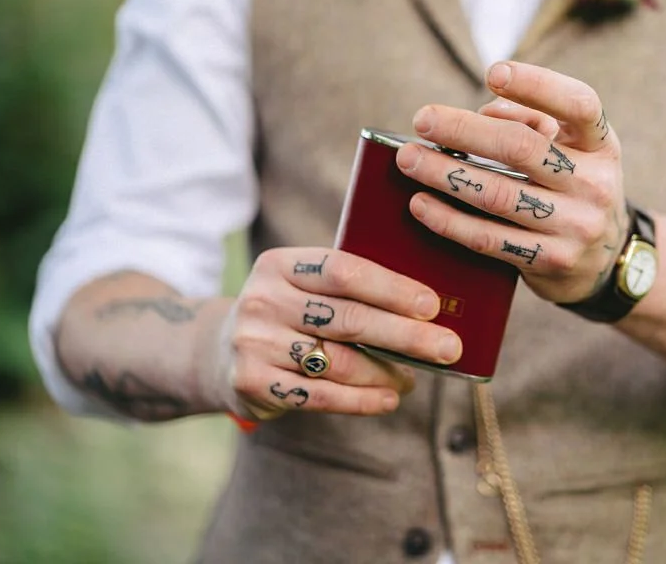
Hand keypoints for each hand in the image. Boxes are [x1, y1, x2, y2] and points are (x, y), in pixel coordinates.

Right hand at [208, 248, 459, 420]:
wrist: (216, 353)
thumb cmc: (287, 314)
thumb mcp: (302, 287)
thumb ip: (349, 288)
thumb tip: (429, 308)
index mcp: (280, 265)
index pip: (344, 271)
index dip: (392, 288)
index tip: (432, 306)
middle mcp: (263, 300)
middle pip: (348, 319)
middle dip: (406, 335)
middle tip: (448, 348)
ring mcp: (254, 343)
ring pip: (339, 361)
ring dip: (387, 373)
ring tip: (415, 378)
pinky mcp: (253, 383)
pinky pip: (322, 395)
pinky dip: (362, 400)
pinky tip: (389, 399)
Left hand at [396, 61, 628, 303]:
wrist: (602, 259)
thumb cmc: (573, 187)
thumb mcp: (574, 149)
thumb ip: (534, 121)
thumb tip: (484, 112)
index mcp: (602, 146)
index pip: (579, 104)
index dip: (537, 85)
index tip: (493, 73)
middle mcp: (595, 184)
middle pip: (522, 148)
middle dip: (464, 130)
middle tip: (422, 120)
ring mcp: (575, 226)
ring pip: (498, 195)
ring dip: (445, 175)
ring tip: (409, 159)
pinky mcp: (551, 260)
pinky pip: (489, 239)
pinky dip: (449, 221)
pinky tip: (420, 204)